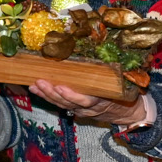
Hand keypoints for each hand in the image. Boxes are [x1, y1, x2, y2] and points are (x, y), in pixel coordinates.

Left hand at [29, 81, 150, 128]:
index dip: (72, 95)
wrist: (126, 111)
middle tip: (40, 82)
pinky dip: (47, 97)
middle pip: (68, 103)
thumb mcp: (120, 84)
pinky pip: (59, 104)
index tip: (60, 87)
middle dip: (52, 93)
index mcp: (102, 100)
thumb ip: (110, 74)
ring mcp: (81, 111)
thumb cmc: (122, 92)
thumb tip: (101, 51)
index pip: (85, 100)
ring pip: (61, 104)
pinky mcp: (75, 110)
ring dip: (46, 95)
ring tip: (34, 85)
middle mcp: (90, 108)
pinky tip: (36, 89)